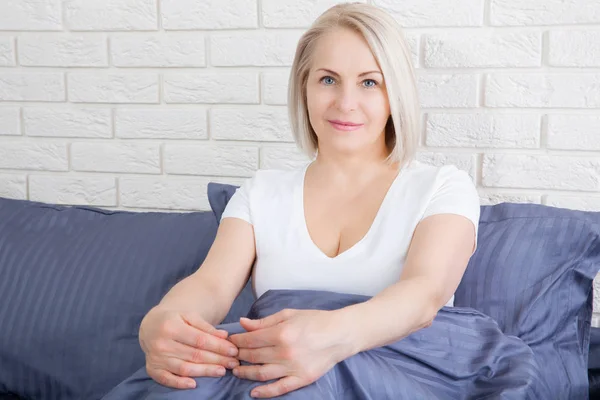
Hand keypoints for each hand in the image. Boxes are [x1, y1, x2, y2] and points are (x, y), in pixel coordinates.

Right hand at [139, 306, 239, 388]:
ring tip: (222, 371)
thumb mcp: (189, 316)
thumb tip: (225, 336)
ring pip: (184, 368)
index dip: (218, 346)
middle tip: (233, 362)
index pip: (200, 340)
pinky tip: (194, 384)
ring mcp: (156, 357)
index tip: (233, 350)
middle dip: (217, 359)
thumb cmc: (174, 319)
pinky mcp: (152, 369)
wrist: (150, 325)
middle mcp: (162, 343)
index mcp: (171, 326)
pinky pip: (166, 379)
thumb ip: (206, 326)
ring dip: (205, 371)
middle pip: (194, 355)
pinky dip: (179, 383)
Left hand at [229, 309, 350, 397]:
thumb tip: (243, 324)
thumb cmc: (315, 320)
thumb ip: (264, 321)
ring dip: (245, 372)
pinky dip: (264, 392)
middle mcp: (285, 352)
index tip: (230, 341)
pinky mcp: (301, 379)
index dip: (236, 341)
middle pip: (253, 356)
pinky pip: (279, 388)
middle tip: (231, 354)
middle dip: (238, 355)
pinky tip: (253, 392)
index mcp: (281, 333)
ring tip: (236, 370)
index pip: (250, 339)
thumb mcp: (288, 314)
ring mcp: (293, 367)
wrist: (340, 334)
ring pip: (260, 373)